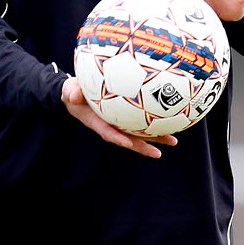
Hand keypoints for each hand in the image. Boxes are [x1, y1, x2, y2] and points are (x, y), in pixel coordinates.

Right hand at [60, 77, 175, 157]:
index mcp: (97, 122)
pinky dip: (155, 123)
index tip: (128, 144)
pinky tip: (172, 122)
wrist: (78, 92)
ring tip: (173, 142)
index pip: (108, 132)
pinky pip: (141, 121)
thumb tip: (73, 95)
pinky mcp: (126, 116)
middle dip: (143, 147)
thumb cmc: (74, 91)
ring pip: (139, 132)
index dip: (118, 139)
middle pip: (128, 139)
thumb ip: (72, 92)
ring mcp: (120, 122)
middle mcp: (111, 125)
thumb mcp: (70, 90)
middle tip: (159, 154)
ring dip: (156, 138)